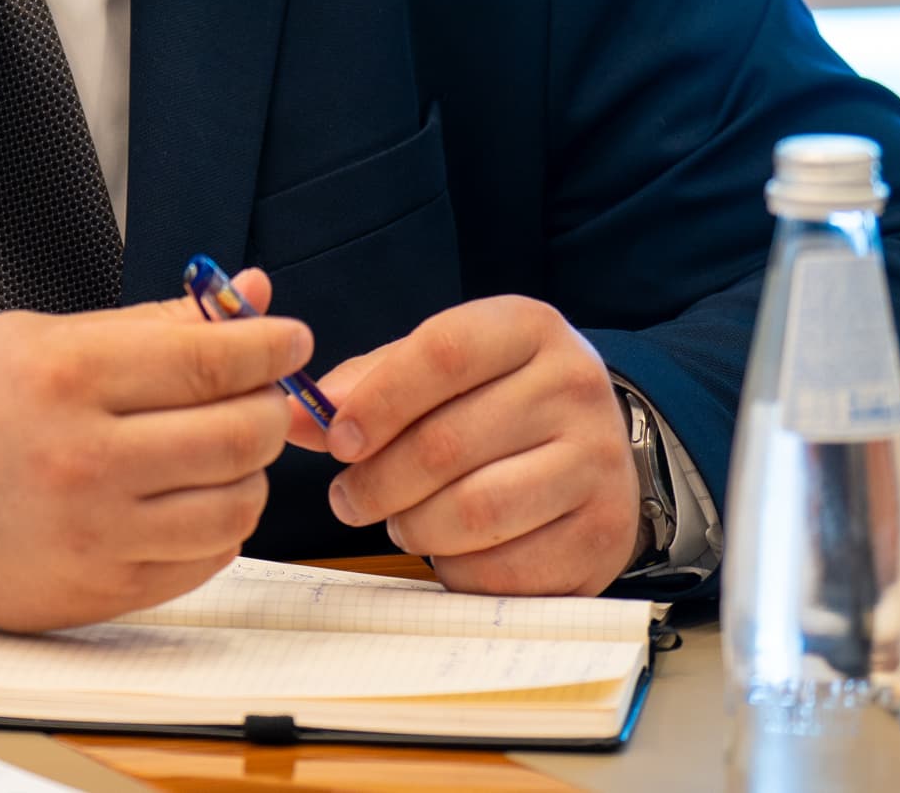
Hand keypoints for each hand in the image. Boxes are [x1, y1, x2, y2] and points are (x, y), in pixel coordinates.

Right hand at [0, 273, 309, 631]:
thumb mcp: (41, 337)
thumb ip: (152, 322)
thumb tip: (249, 294)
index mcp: (66, 377)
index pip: (210, 361)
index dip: (269, 346)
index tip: (288, 338)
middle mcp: (82, 458)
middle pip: (237, 434)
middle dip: (269, 408)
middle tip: (261, 395)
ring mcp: (92, 533)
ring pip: (236, 505)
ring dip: (249, 472)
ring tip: (222, 450)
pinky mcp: (97, 590)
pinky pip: (204, 560)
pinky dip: (218, 526)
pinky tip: (190, 499)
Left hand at [302, 294, 638, 595]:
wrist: (596, 449)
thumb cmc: (492, 403)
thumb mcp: (438, 371)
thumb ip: (364, 386)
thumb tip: (294, 417)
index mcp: (528, 329)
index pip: (443, 354)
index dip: (378, 402)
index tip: (336, 441)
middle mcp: (575, 387)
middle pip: (447, 444)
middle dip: (378, 482)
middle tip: (348, 499)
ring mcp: (599, 464)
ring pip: (474, 513)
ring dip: (414, 528)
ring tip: (400, 521)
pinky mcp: (604, 537)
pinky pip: (505, 570)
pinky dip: (458, 570)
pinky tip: (451, 551)